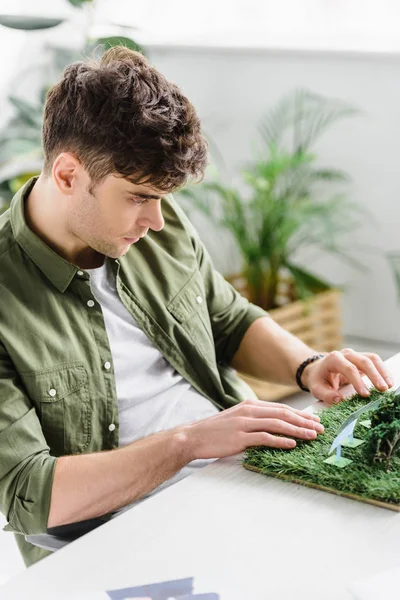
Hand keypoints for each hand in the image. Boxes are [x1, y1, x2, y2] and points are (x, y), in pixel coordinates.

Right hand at [185, 398, 323, 459]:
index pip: (281, 408)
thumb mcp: (237, 419)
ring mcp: (244, 423)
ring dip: (297, 430)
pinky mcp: (240, 436)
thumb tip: (274, 424)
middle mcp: (249, 411)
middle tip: (320, 428)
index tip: (314, 420)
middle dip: (304, 421)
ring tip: (312, 436)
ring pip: (277, 424)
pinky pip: (265, 437)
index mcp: (250, 405)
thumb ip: (254, 419)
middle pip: (283, 414)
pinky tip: (292, 444)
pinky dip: (280, 440)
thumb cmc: (216, 431)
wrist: (194, 437)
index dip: (300, 414)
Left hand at [302, 348, 393, 404]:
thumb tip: (339, 400)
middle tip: (383, 389)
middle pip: (364, 361)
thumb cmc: (318, 379)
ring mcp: (355, 355)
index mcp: (334, 359)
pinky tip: (388, 381)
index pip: (348, 368)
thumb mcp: (316, 388)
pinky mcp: (362, 359)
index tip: (365, 395)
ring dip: (382, 372)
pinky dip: (383, 371)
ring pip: (372, 358)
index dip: (358, 381)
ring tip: (389, 386)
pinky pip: (375, 362)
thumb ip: (326, 394)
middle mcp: (346, 354)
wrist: (318, 368)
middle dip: (375, 375)